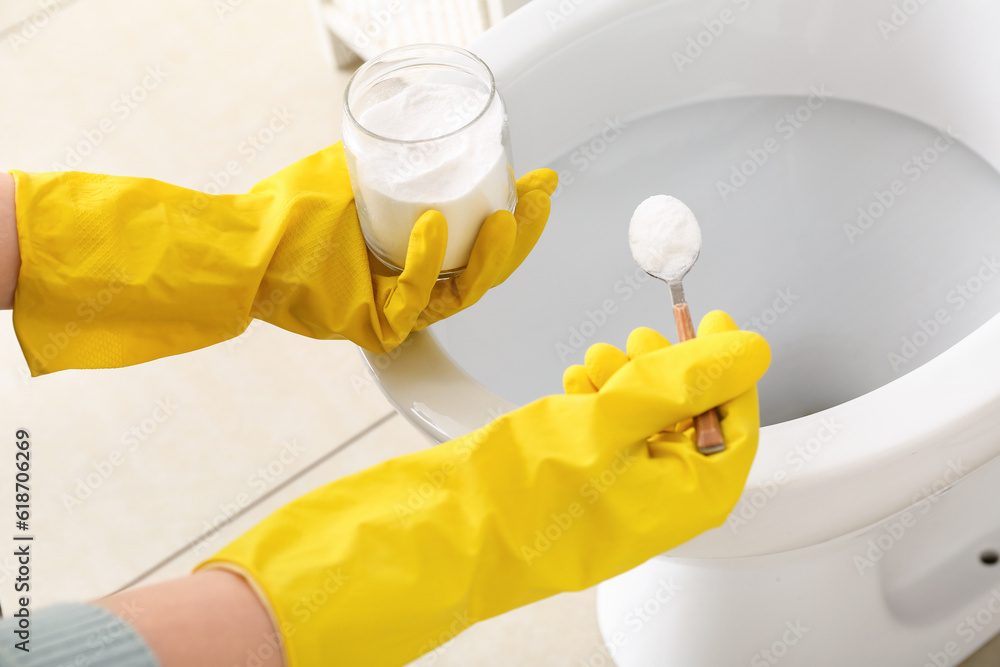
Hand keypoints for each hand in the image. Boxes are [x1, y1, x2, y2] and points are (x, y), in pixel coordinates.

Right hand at [200, 311, 769, 666]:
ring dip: (628, 382)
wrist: (435, 533)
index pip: (737, 428)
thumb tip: (748, 350)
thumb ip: (683, 380)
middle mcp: (655, 505)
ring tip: (595, 362)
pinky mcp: (578, 486)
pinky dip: (596, 401)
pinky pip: (607, 436)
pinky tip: (573, 384)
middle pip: (691, 422)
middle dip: (668, 372)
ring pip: (645, 424)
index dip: (729, 370)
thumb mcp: (611, 419)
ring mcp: (615, 498)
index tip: (716, 326)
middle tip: (642, 339)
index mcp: (682, 501)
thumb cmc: (514, 495)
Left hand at [255, 144, 556, 350]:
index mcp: (418, 256)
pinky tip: (433, 223)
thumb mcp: (356, 171)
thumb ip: (392, 156)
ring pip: (465, 289)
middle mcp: (416, 286)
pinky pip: (415, 295)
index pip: (480, 240)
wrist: (246, 243)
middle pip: (487, 269)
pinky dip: (427, 259)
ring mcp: (400, 310)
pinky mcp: (380, 326)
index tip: (539, 182)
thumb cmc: (293, 213)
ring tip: (506, 215)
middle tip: (538, 198)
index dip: (517, 214)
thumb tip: (429, 123)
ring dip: (493, 253)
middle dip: (522, 234)